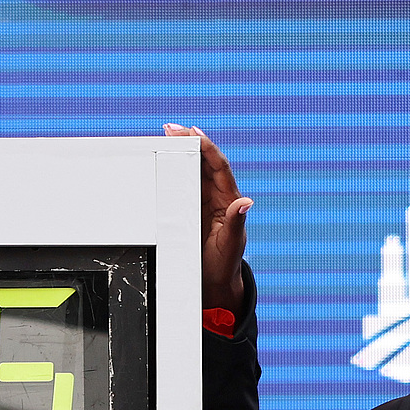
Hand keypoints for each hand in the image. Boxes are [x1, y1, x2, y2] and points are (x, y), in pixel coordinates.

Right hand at [164, 123, 249, 312]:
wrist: (213, 281)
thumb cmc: (224, 264)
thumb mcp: (231, 244)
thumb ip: (237, 222)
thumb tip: (246, 202)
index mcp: (229, 200)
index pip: (219, 167)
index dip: (208, 148)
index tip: (194, 133)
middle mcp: (217, 196)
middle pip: (204, 161)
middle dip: (190, 141)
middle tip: (171, 128)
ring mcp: (203, 200)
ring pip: (193, 168)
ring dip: (181, 150)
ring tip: (166, 134)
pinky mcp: (191, 207)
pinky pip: (183, 181)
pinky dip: (174, 167)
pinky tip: (164, 156)